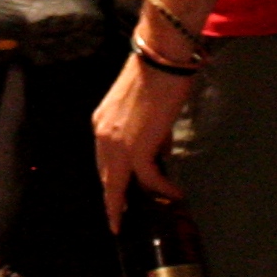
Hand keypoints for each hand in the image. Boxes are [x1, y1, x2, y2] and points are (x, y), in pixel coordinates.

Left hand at [94, 46, 192, 225]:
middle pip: (106, 177)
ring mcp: (116, 142)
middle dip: (115, 200)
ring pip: (120, 183)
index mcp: (102, 123)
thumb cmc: (158, 74)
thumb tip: (159, 149)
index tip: (114, 201)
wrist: (161, 57)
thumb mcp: (145, 108)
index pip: (103, 161)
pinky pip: (148, 178)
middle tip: (122, 219)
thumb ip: (147, 131)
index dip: (109, 182)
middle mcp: (102, 134)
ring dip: (139, 198)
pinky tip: (174, 193)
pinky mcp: (135, 147)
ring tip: (157, 206)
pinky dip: (161, 187)